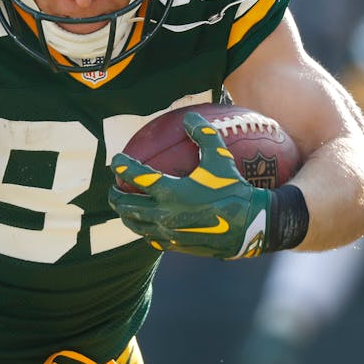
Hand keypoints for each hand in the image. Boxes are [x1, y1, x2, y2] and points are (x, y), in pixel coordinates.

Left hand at [108, 112, 305, 258]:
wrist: (249, 225)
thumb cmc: (234, 189)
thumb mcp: (220, 158)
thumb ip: (204, 135)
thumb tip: (189, 117)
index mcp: (170, 190)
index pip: (135, 176)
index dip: (122, 167)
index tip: (116, 161)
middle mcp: (163, 213)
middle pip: (126, 205)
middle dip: (115, 195)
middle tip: (114, 187)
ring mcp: (167, 232)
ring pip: (134, 224)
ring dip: (125, 214)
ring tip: (124, 205)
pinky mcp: (175, 246)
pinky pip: (150, 238)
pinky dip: (143, 229)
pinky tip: (145, 224)